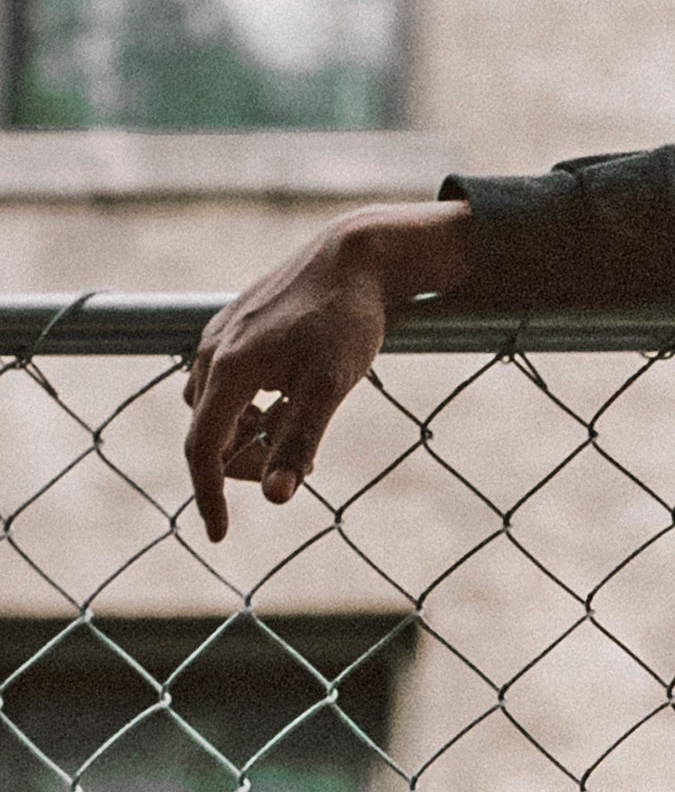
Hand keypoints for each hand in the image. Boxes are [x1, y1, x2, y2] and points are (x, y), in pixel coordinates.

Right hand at [180, 198, 472, 540]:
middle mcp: (212, 351)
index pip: (202, 448)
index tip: (219, 535)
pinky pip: (225, 381)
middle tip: (302, 467)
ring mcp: (219, 336)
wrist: (355, 256)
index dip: (208, 496)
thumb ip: (298, 443)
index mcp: (228, 369)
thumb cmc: (346, 321)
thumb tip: (274, 499)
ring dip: (247, 434)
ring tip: (298, 431)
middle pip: (208, 432)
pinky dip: (249, 406)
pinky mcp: (234, 326)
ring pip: (215, 407)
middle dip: (243, 462)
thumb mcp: (330, 388)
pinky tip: (288, 401)